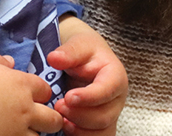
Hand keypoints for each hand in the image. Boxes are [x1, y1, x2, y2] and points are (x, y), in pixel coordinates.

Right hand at [0, 52, 63, 135]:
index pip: (46, 90)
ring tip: (20, 130)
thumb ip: (0, 61)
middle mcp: (26, 109)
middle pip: (52, 119)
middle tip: (38, 119)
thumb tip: (10, 62)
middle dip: (49, 119)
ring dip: (33, 133)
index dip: (40, 93)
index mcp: (22, 84)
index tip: (32, 95)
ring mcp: (17, 131)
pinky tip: (8, 135)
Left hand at [49, 17, 128, 135]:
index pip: (108, 89)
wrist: (86, 59)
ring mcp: (111, 114)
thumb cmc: (84, 51)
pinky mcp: (102, 126)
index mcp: (116, 75)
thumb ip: (69, 51)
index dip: (90, 96)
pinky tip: (66, 127)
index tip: (68, 96)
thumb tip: (54, 59)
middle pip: (104, 116)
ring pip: (101, 132)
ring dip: (79, 130)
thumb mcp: (78, 44)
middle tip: (58, 106)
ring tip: (60, 119)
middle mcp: (117, 98)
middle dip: (79, 115)